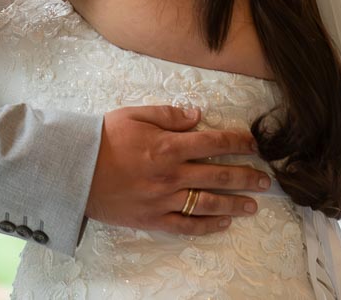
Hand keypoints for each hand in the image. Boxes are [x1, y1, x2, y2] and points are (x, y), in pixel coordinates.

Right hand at [85, 105, 270, 235]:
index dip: (237, 143)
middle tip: (265, 180)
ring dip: (234, 204)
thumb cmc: (103, 138)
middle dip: (246, 176)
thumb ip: (169, 115)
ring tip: (253, 206)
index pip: (213, 143)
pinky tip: (223, 223)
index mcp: (168, 145)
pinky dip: (208, 225)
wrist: (74, 170)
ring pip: (208, 203)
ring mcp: (164, 199)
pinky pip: (187, 225)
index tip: (254, 145)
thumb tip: (198, 115)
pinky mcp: (153, 219)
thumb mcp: (134, 115)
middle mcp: (171, 174)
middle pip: (218, 175)